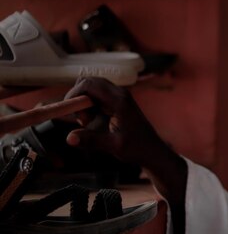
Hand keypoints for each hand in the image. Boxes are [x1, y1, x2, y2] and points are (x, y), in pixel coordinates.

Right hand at [64, 77, 186, 204]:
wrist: (153, 151)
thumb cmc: (137, 148)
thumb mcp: (113, 146)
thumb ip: (91, 140)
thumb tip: (69, 138)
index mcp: (119, 100)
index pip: (89, 84)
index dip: (74, 93)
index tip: (70, 110)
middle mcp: (120, 93)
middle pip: (89, 81)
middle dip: (78, 97)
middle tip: (81, 119)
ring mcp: (120, 96)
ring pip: (92, 88)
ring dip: (84, 102)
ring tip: (88, 121)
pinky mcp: (119, 101)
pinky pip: (98, 96)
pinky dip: (90, 105)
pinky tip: (94, 121)